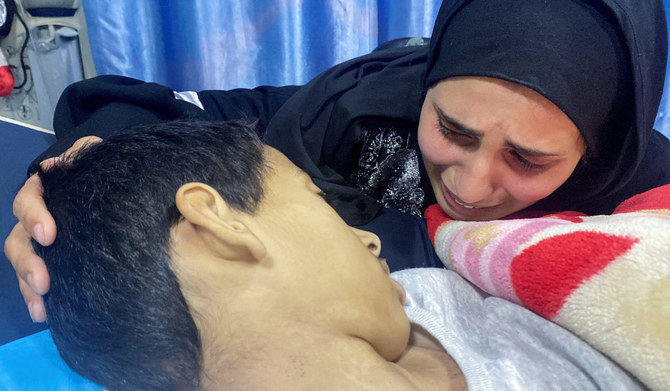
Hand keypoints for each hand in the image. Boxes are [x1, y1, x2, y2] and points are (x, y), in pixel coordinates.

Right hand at [4, 136, 101, 321]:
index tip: (48, 234)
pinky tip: (45, 313)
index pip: (28, 201)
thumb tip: (57, 165)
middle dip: (27, 263)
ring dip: (28, 285)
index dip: (34, 216)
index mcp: (44, 190)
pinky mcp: (56, 260)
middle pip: (19, 240)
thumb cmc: (99, 167)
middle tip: (43, 282)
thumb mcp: (92, 154)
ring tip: (41, 305)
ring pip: (24, 263)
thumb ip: (79, 157)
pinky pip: (39, 280)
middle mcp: (37, 217)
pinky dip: (38, 297)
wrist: (115, 181)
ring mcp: (43, 242)